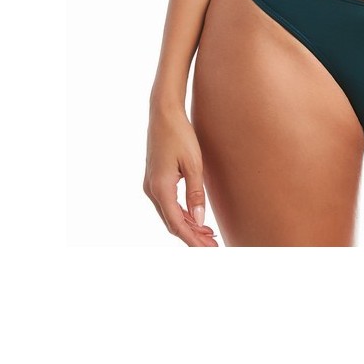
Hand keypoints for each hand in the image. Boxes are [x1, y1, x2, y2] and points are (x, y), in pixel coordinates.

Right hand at [144, 104, 219, 246]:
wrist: (164, 113)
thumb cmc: (180, 135)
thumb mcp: (193, 164)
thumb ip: (196, 194)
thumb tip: (200, 221)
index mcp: (160, 188)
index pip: (177, 224)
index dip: (193, 240)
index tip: (209, 250)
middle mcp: (151, 190)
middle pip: (172, 223)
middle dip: (192, 236)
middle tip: (213, 246)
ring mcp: (150, 186)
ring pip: (169, 215)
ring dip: (188, 226)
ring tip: (208, 235)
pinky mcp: (154, 180)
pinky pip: (167, 205)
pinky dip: (182, 214)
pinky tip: (196, 218)